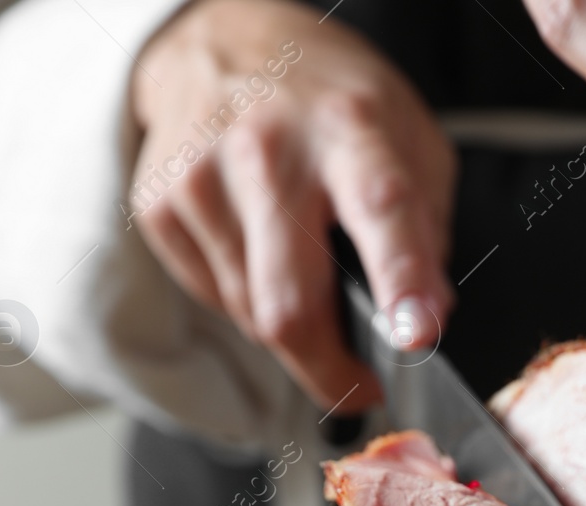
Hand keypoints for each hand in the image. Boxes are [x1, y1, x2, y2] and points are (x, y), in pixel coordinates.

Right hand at [129, 0, 456, 414]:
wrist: (220, 42)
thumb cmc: (329, 100)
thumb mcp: (410, 139)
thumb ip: (427, 228)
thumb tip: (425, 316)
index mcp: (350, 128)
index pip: (381, 208)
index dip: (402, 279)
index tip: (417, 333)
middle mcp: (268, 150)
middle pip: (292, 304)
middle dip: (331, 370)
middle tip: (361, 384)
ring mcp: (202, 178)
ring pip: (252, 316)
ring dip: (292, 329)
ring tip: (308, 279)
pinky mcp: (158, 205)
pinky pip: (215, 298)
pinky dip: (247, 301)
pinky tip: (259, 252)